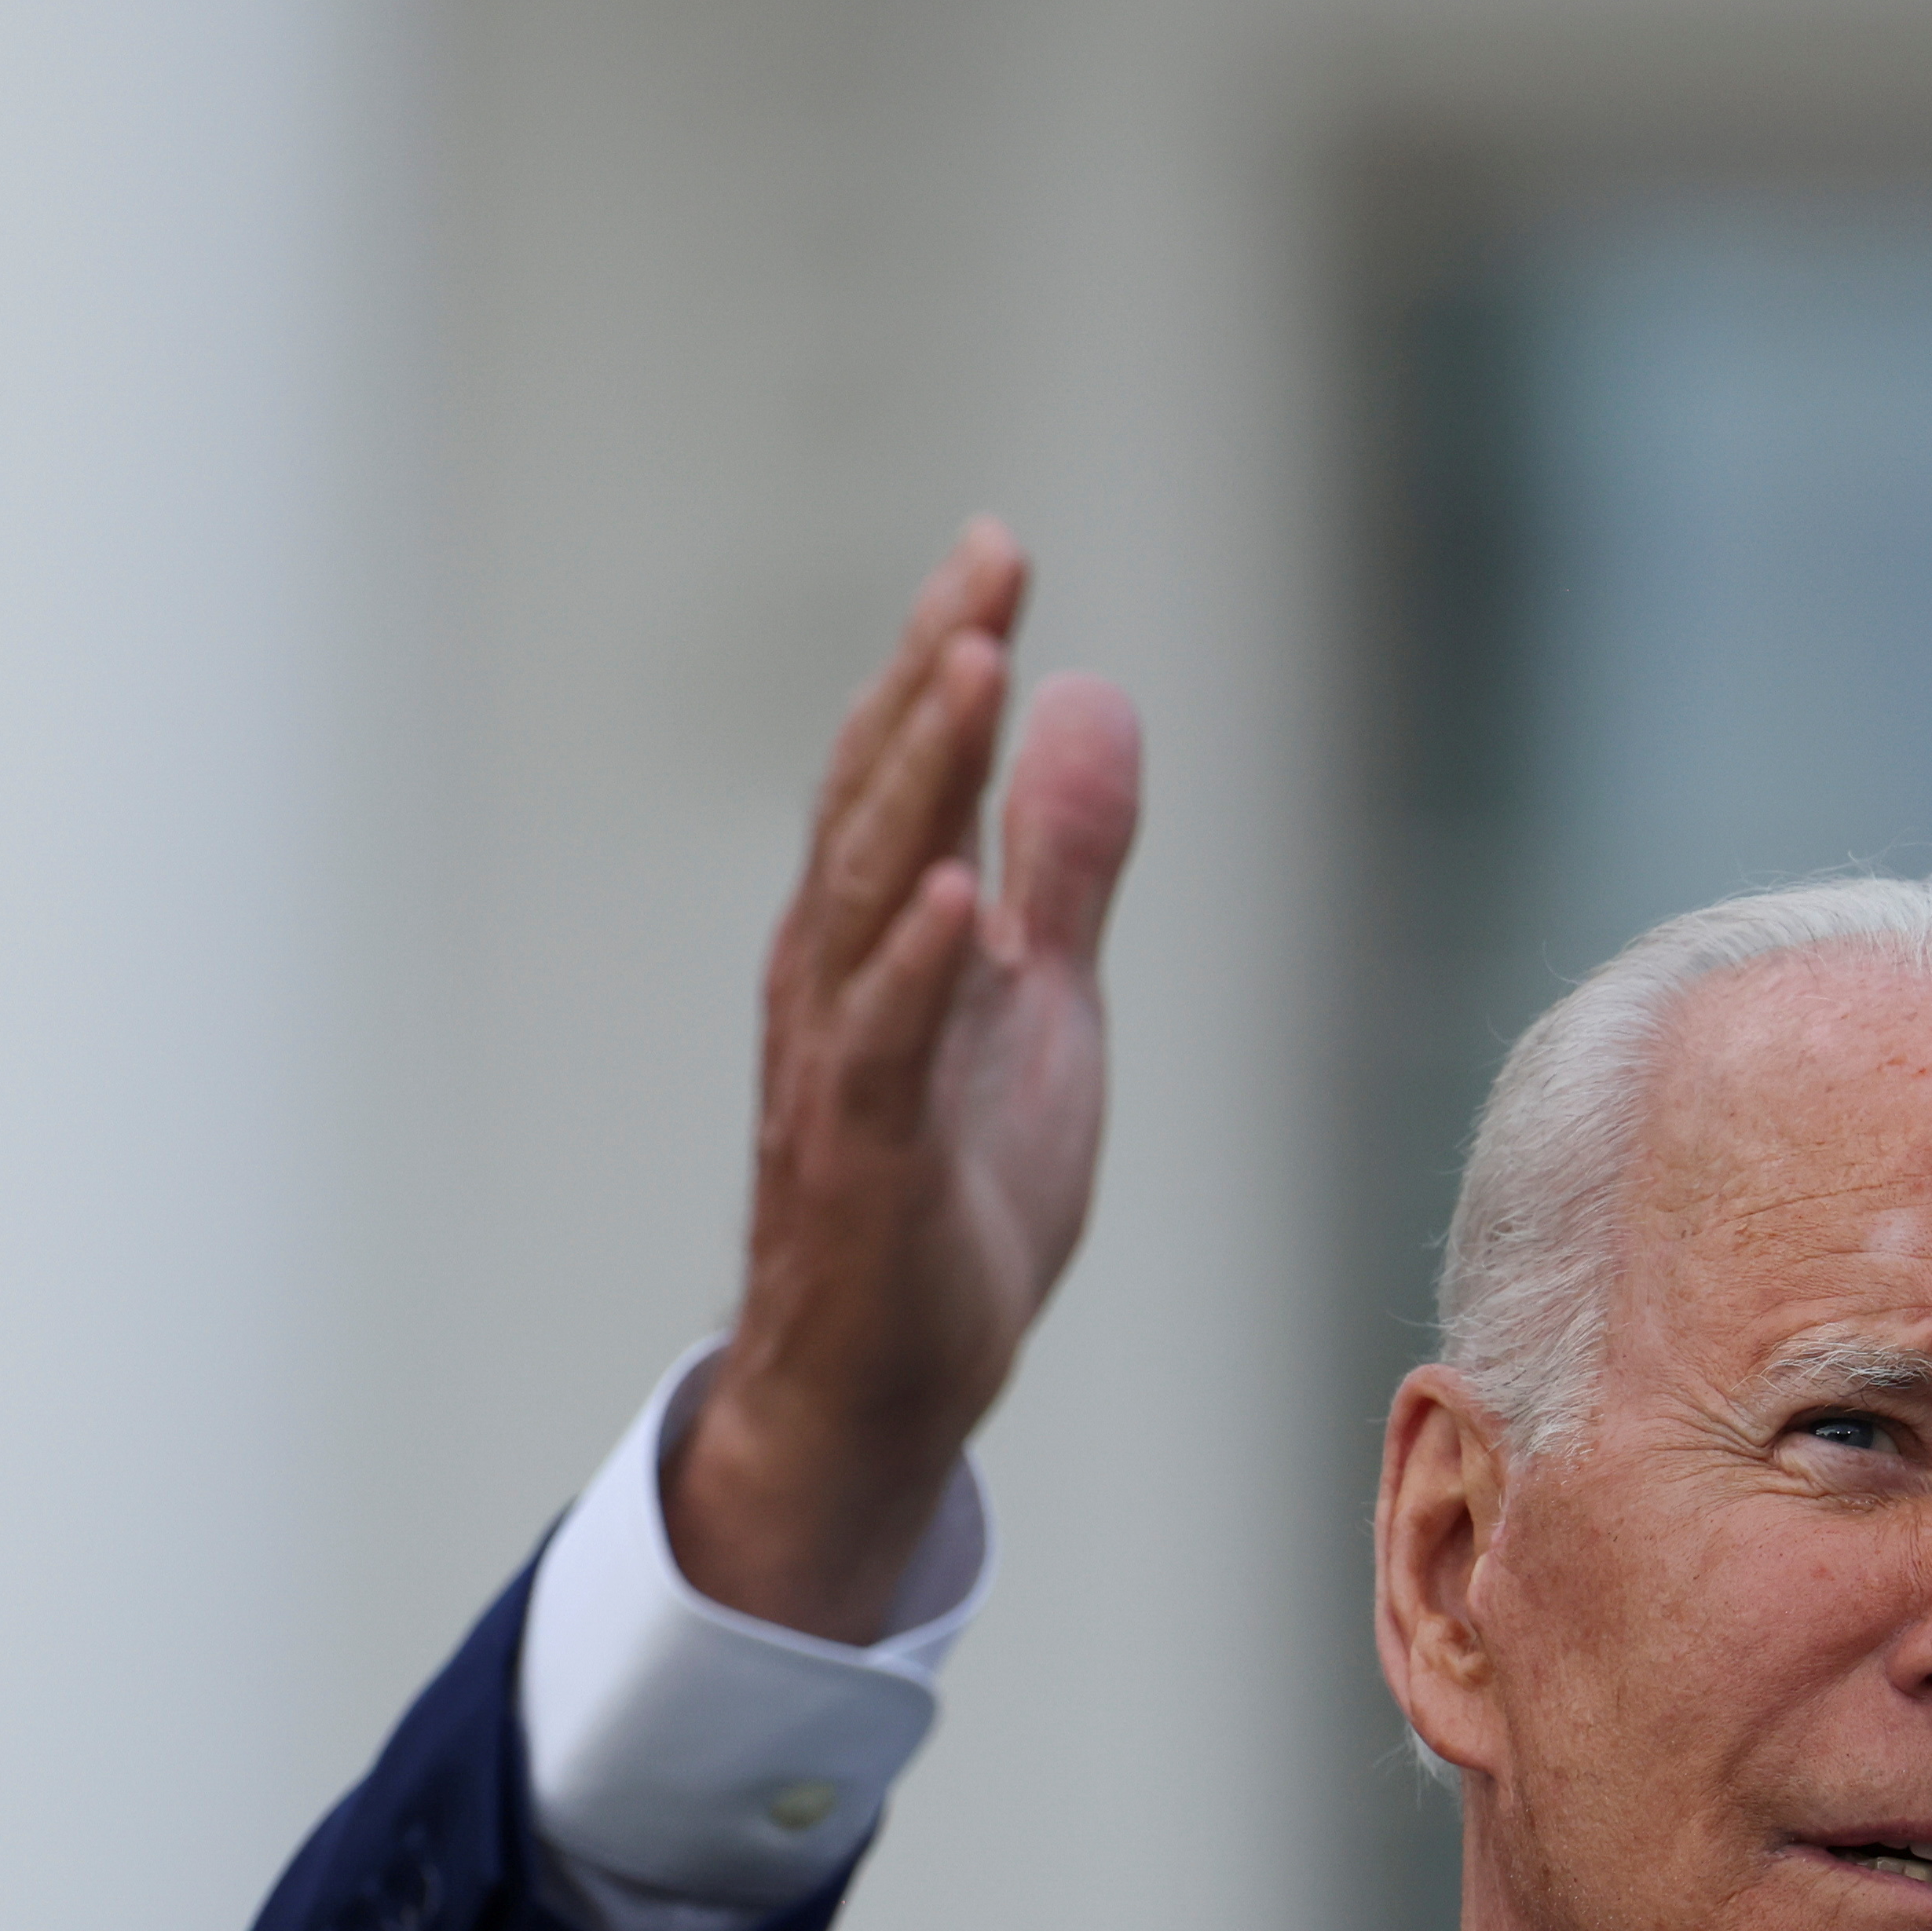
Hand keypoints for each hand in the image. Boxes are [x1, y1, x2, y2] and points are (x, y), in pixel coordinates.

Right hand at [666, 519, 1142, 1639]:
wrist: (885, 1382)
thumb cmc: (953, 1187)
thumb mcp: (1039, 999)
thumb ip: (1063, 857)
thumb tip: (1092, 697)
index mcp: (882, 930)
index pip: (908, 767)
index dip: (947, 653)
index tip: (999, 549)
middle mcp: (839, 976)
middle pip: (880, 798)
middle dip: (934, 675)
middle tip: (990, 563)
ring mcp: (842, 1065)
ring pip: (869, 896)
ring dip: (916, 785)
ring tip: (972, 672)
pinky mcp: (864, 1161)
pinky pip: (880, 1053)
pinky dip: (913, 975)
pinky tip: (956, 903)